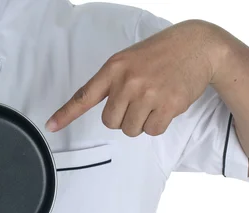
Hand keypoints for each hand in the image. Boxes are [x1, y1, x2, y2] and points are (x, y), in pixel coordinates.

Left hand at [46, 20, 223, 136]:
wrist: (197, 45)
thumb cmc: (159, 54)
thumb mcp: (128, 60)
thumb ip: (112, 82)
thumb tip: (106, 113)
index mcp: (113, 69)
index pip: (83, 96)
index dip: (65, 114)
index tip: (51, 126)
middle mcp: (127, 81)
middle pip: (110, 123)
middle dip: (123, 118)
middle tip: (138, 101)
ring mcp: (147, 94)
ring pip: (130, 130)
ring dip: (141, 122)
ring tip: (153, 100)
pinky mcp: (167, 105)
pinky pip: (151, 131)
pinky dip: (158, 124)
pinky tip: (165, 105)